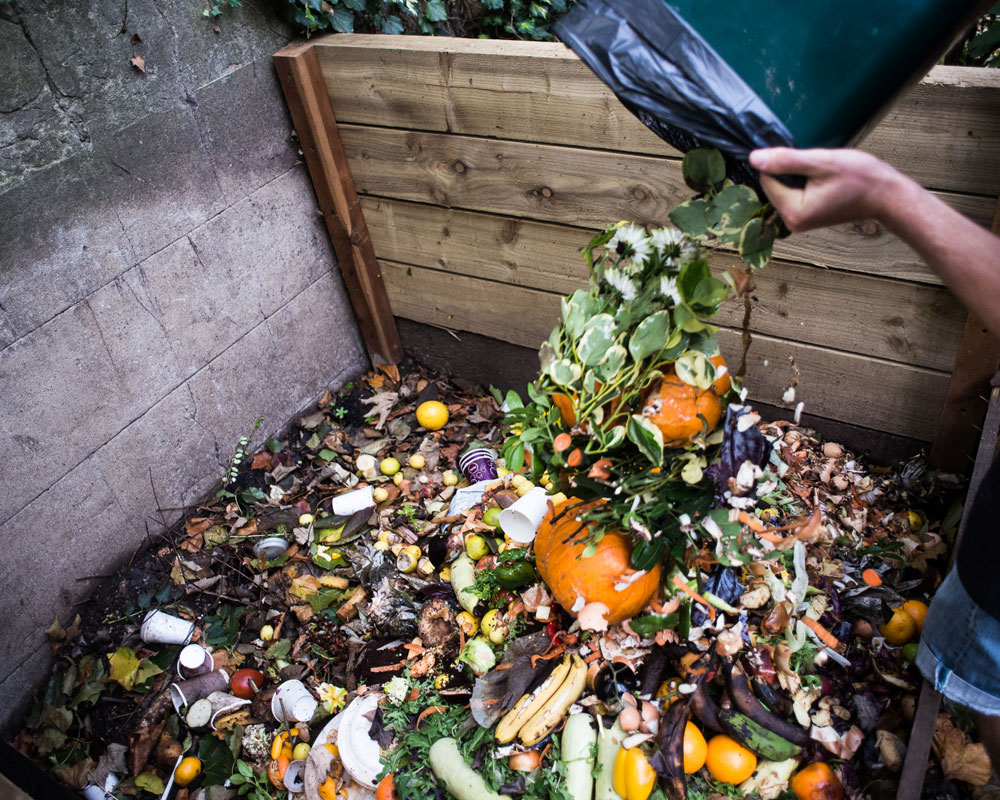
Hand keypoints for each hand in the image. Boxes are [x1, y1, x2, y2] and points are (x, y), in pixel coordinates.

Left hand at [748, 148, 901, 232]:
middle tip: (818, 168)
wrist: (886, 195)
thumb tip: (754, 158)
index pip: (766, 180)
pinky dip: (803, 183)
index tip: (805, 159)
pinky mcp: (805, 218)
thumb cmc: (860, 178)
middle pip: (773, 186)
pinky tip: (822, 181)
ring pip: (783, 189)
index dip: (782, 163)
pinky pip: (793, 195)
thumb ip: (786, 161)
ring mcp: (798, 222)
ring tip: (823, 175)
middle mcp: (791, 222)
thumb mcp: (821, 162)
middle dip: (790, 171)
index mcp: (793, 211)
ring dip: (797, 176)